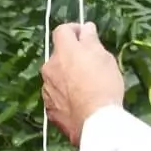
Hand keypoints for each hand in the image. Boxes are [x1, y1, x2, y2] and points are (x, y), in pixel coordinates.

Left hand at [40, 21, 124, 143]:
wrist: (95, 122)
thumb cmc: (104, 85)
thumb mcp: (104, 58)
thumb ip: (91, 40)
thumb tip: (86, 28)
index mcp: (63, 52)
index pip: (62, 30)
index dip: (74, 30)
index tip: (85, 35)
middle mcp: (49, 68)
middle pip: (59, 55)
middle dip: (72, 57)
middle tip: (90, 65)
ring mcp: (47, 89)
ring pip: (56, 77)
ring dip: (67, 77)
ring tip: (86, 88)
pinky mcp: (49, 109)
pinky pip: (56, 96)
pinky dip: (65, 96)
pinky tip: (79, 103)